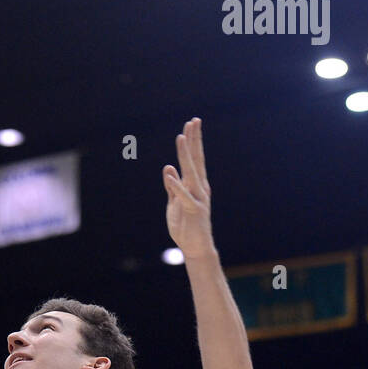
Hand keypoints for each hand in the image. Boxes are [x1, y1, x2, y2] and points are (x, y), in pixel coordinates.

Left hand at [163, 118, 214, 259]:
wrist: (195, 247)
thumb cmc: (185, 226)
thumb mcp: (175, 203)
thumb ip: (172, 187)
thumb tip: (168, 168)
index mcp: (195, 185)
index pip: (194, 159)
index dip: (192, 141)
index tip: (191, 124)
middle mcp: (199, 188)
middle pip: (196, 159)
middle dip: (194, 140)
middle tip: (193, 121)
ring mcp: (198, 198)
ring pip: (191, 173)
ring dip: (185, 155)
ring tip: (180, 138)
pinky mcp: (193, 210)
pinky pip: (183, 196)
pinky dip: (176, 185)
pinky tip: (169, 173)